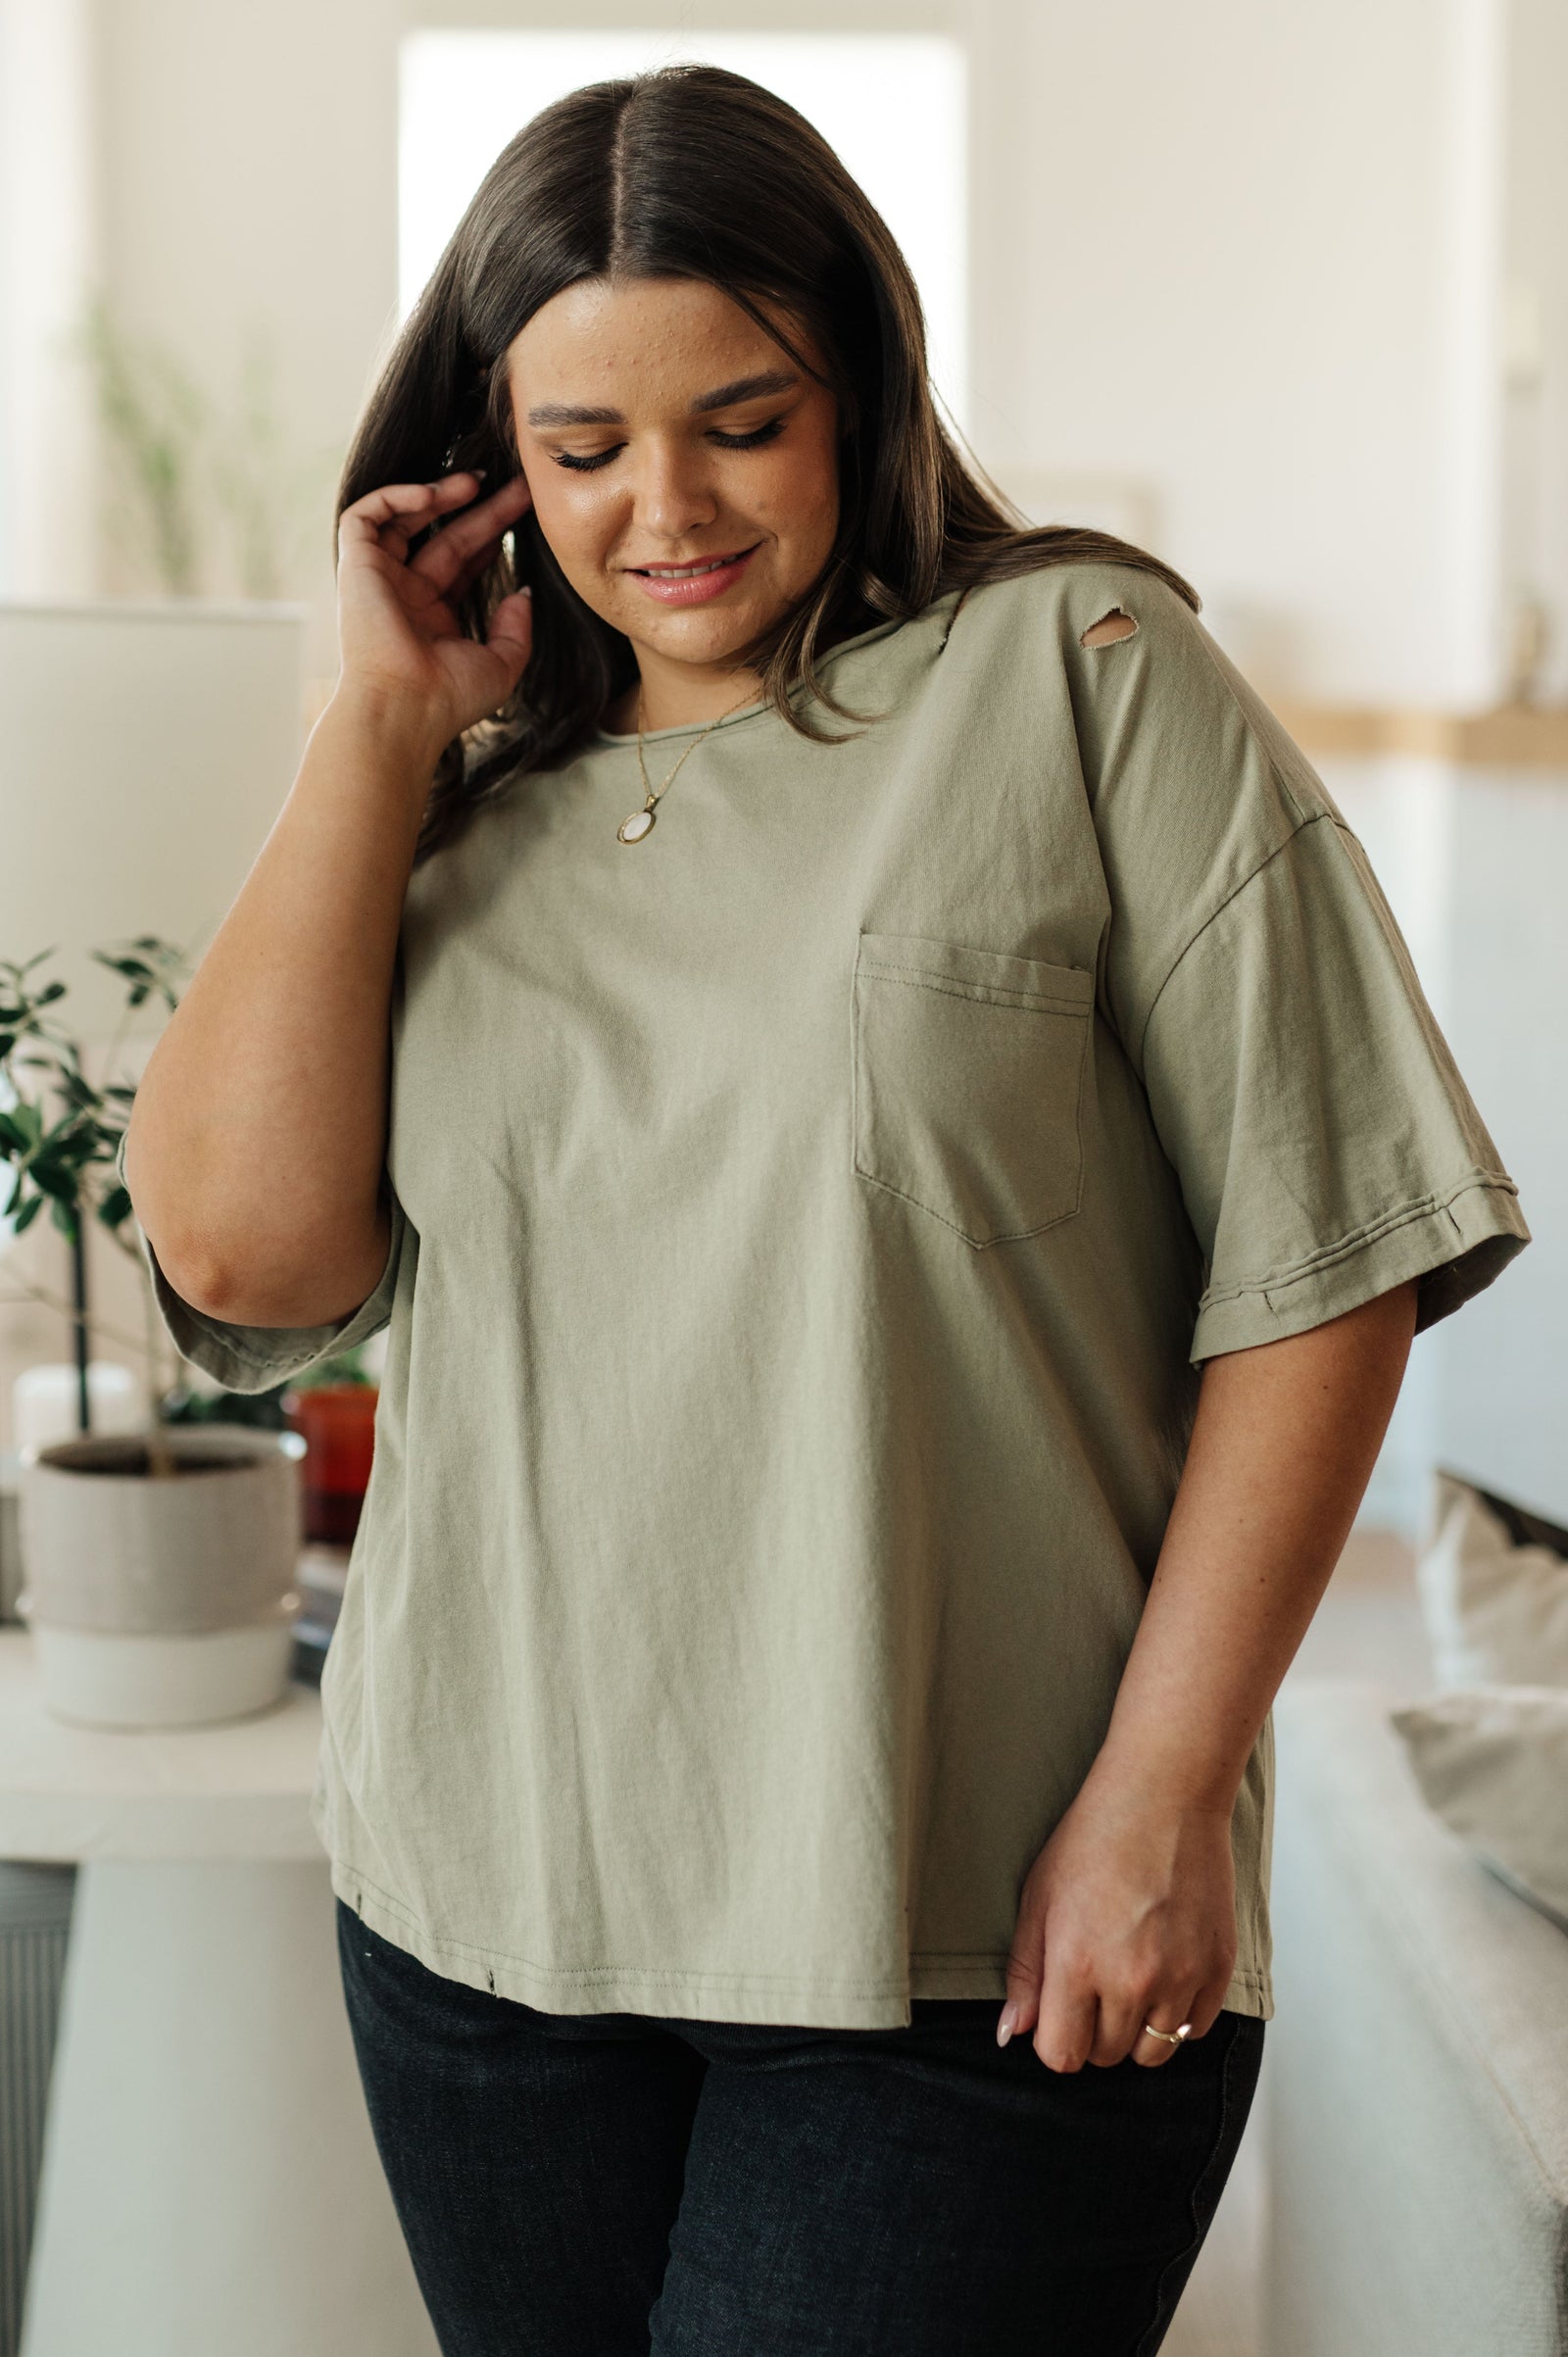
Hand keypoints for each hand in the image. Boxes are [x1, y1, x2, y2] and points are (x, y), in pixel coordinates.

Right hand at [334, 467, 536, 747]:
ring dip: (439, 493)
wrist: (405, 707)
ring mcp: (379, 578)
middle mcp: (404, 594)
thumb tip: (524, 592)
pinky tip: (434, 494)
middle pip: (444, 535)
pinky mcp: (355, 565)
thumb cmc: (449, 698)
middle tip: (519, 485)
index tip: (524, 512)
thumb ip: (517, 628)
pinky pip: (367, 515)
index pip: (463, 561)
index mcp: (433, 616)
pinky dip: (396, 496)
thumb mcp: (501, 664)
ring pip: (405, 517)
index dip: (491, 534)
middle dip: (481, 508)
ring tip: (478, 481)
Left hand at [997, 1760, 1238, 2070]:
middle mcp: (1132, 1982)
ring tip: (1129, 1981)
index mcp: (1078, 1965)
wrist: (1165, 1796)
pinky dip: (1178, 2014)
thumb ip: (1025, 1973)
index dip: (1054, 2039)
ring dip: (1136, 2029)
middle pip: (1107, 2056)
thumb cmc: (1094, 1839)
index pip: (1062, 2056)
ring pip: (1154, 2052)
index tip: (1058, 2012)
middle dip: (1093, 2032)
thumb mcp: (1039, 1898)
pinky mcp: (1219, 1968)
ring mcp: (1182, 1978)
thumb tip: (1013, 2033)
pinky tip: (1165, 1972)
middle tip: (1093, 1983)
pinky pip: (1195, 2028)